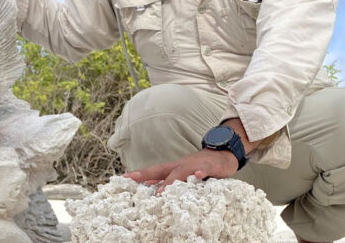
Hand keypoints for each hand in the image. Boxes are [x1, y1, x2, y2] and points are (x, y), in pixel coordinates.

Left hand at [123, 148, 237, 193]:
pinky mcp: (208, 166)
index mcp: (174, 168)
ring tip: (160, 191)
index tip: (123, 178)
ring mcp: (194, 164)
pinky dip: (200, 172)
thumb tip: (149, 185)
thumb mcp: (182, 173)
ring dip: (170, 181)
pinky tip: (197, 175)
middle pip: (162, 170)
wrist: (221, 154)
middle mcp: (180, 165)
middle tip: (133, 180)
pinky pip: (204, 169)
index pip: (154, 171)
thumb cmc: (199, 166)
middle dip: (147, 174)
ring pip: (181, 172)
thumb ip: (167, 179)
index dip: (139, 174)